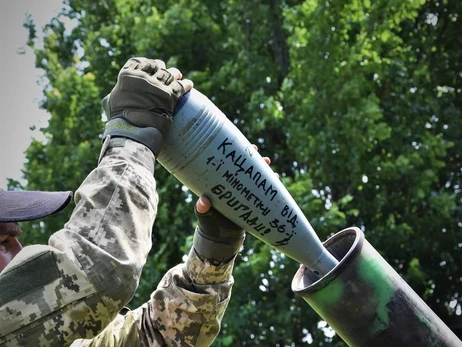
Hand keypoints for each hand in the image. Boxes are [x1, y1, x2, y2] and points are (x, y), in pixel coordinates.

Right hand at [102, 57, 192, 155]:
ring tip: (178, 75)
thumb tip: (113, 96)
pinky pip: (180, 86)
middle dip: (162, 67)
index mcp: (127, 76)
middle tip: (166, 70)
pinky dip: (186, 84)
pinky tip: (189, 84)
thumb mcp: (111, 102)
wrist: (132, 131)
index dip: (147, 62)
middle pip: (156, 66)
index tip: (152, 65)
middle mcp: (143, 78)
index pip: (139, 61)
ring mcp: (157, 86)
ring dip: (175, 74)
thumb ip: (115, 94)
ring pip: (169, 74)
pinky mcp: (169, 96)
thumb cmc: (119, 120)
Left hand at [193, 146, 270, 262]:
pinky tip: (276, 180)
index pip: (230, 163)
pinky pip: (262, 192)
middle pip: (247, 168)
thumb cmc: (208, 221)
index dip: (239, 153)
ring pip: (257, 178)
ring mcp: (244, 192)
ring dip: (266, 172)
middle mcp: (234, 184)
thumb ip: (202, 208)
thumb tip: (203, 201)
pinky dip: (270, 186)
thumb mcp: (204, 214)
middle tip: (264, 159)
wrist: (220, 236)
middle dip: (257, 161)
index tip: (248, 149)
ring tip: (272, 170)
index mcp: (221, 182)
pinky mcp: (252, 202)